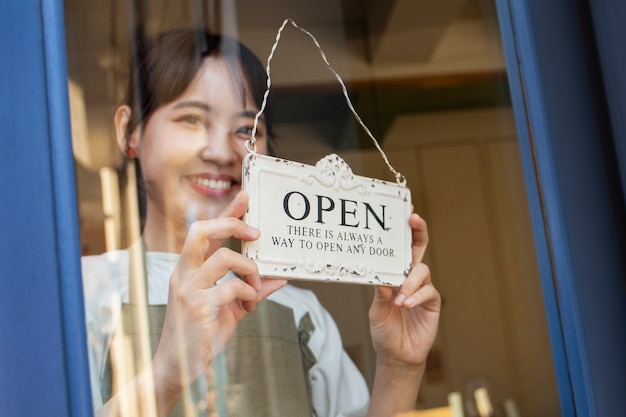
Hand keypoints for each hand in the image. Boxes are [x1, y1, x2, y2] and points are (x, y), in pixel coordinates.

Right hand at [152, 191, 285, 396]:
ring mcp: (187, 288)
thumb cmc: (202, 333)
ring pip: (223, 257)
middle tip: (256, 233)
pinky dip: (247, 292)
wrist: (177, 367)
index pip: (204, 231)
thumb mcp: (229, 308)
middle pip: (201, 230)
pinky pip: (231, 287)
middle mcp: (183, 273)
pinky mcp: (196, 307)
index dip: (226, 212)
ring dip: (248, 269)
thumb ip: (251, 291)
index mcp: (187, 269)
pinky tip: (248, 304)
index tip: (245, 196)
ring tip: (254, 287)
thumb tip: (279, 279)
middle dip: (231, 223)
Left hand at [368, 213, 440, 366]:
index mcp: (395, 275)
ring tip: (399, 300)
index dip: (405, 232)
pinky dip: (416, 296)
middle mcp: (410, 278)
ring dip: (409, 283)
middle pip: (418, 249)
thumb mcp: (377, 310)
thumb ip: (381, 292)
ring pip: (421, 271)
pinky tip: (407, 304)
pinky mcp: (432, 302)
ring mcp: (422, 289)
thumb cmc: (385, 330)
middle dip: (418, 232)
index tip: (405, 213)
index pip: (401, 250)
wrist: (397, 354)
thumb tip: (384, 276)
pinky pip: (428, 291)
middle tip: (414, 220)